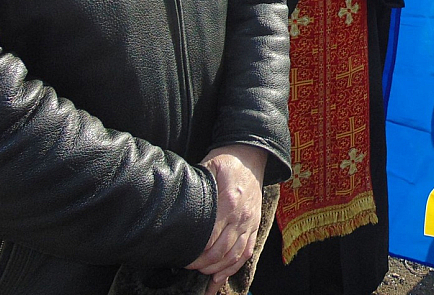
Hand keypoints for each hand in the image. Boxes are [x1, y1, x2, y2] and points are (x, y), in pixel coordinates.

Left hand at [187, 144, 266, 294]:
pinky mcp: (255, 225)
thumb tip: (179, 203)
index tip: (183, 254)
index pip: (210, 237)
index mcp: (229, 202)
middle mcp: (241, 216)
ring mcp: (250, 222)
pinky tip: (220, 277)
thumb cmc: (228, 161)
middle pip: (221, 251)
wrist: (252, 155)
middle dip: (202, 263)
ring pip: (234, 255)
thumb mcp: (209, 167)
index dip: (196, 250)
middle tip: (188, 265)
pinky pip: (247, 252)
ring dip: (217, 268)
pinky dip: (233, 267)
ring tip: (202, 271)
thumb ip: (198, 186)